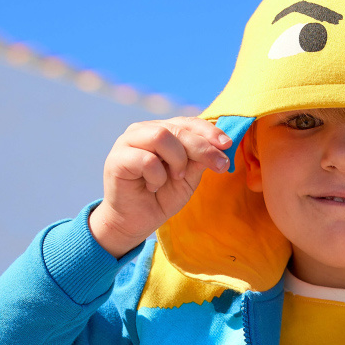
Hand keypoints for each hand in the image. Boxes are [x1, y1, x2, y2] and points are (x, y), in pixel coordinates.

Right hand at [88, 117, 231, 257]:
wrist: (135, 221)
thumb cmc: (161, 197)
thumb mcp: (188, 179)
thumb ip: (199, 161)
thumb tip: (220, 146)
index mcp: (162, 131)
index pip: (188, 122)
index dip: (209, 131)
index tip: (227, 145)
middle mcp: (144, 131)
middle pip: (178, 129)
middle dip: (203, 148)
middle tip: (220, 166)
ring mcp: (128, 142)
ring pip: (161, 136)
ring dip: (177, 160)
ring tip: (175, 177)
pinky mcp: (117, 159)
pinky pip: (146, 159)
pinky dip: (156, 176)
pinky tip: (152, 186)